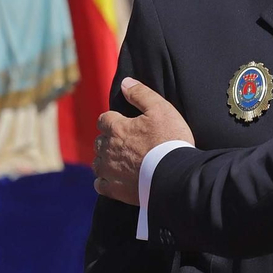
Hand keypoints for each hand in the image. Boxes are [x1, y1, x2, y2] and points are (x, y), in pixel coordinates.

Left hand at [93, 78, 193, 205]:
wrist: (176, 175)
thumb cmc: (170, 140)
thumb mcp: (161, 109)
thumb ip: (141, 94)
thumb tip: (125, 82)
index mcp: (117, 128)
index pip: (104, 120)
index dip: (112, 120)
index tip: (123, 124)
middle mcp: (108, 149)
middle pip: (99, 141)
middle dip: (108, 141)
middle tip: (125, 144)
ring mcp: (109, 171)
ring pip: (97, 163)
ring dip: (105, 160)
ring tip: (119, 162)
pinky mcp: (115, 190)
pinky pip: (99, 185)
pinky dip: (104, 182)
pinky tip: (113, 180)